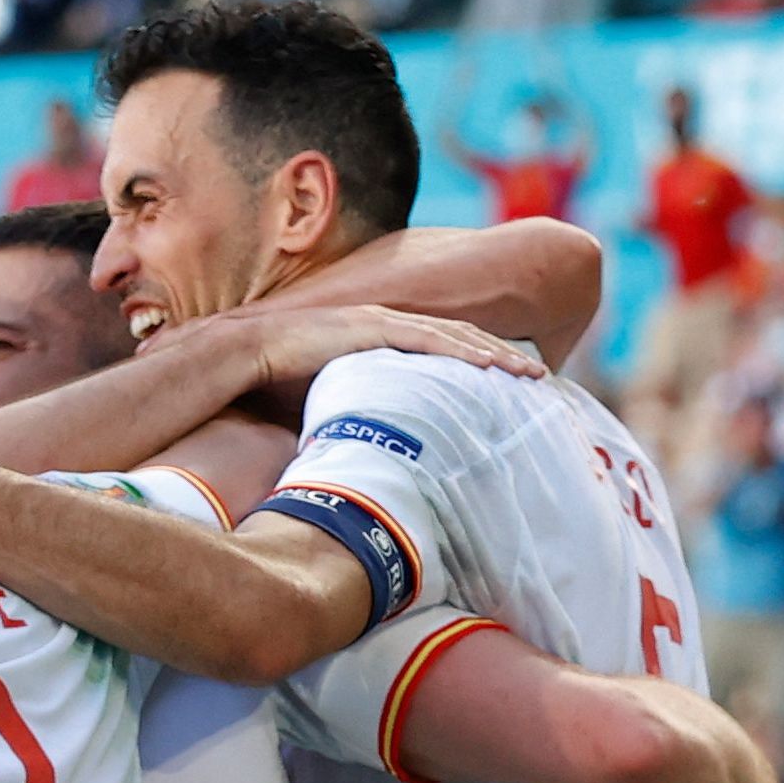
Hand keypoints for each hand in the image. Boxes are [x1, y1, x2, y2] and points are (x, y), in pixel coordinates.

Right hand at [209, 300, 546, 415]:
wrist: (243, 358)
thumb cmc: (274, 387)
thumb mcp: (331, 403)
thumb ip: (361, 418)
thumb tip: (379, 460)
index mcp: (382, 342)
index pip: (443, 351)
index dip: (480, 365)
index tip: (511, 386)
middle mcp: (390, 325)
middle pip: (462, 340)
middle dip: (503, 358)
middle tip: (540, 379)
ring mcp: (384, 322)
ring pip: (455, 338)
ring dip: (496, 355)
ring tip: (531, 374)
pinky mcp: (374, 327)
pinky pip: (430, 340)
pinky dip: (463, 351)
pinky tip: (492, 365)